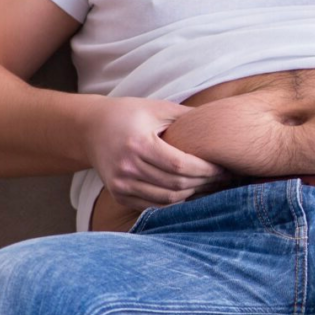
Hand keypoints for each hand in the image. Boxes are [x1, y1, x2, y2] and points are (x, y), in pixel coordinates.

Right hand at [82, 96, 232, 211]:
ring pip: (167, 199)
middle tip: (224, 179)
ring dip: (193, 195)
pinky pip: (154, 206)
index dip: (205, 170)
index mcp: (138, 144)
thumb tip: (222, 121)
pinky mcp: (119, 195)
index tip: (223, 167)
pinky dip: (175, 202)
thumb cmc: (128, 114)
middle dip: (204, 183)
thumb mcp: (156, 108)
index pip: (180, 165)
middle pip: (176, 184)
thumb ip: (187, 116)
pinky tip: (191, 192)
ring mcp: (121, 185)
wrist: (90, 129)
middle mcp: (127, 168)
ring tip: (211, 186)